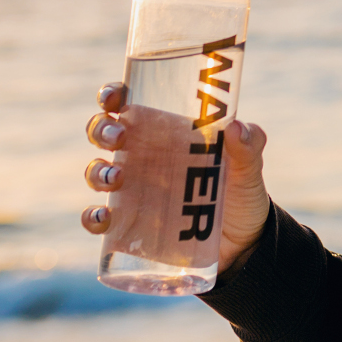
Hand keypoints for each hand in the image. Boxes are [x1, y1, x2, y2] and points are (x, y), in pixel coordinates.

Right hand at [81, 81, 271, 273]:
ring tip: (117, 178)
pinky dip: (92, 217)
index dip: (112, 96)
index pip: (129, 104)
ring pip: (97, 172)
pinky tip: (103, 218)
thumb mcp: (248, 169)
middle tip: (120, 138)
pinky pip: (99, 219)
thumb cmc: (240, 194)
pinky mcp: (130, 225)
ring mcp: (133, 191)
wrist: (243, 245)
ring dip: (97, 172)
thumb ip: (249, 146)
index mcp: (166, 132)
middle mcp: (142, 157)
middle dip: (102, 130)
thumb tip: (237, 127)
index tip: (114, 99)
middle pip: (104, 133)